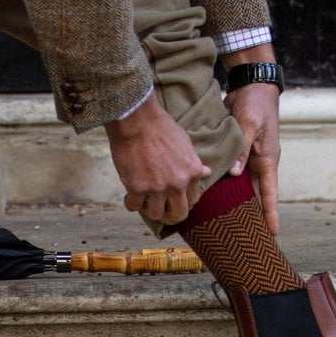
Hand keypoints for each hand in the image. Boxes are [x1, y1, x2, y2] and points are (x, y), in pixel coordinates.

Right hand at [105, 95, 210, 224]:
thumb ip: (194, 162)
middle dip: (169, 216)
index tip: (175, 200)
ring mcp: (157, 187)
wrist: (137, 120)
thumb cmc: (161, 127)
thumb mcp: (185, 143)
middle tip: (161, 211)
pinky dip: (131, 202)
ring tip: (143, 200)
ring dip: (148, 209)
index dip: (183, 202)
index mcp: (191, 172)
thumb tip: (206, 172)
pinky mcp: (137, 188)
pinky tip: (130, 194)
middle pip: (178, 215)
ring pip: (155, 215)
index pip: (193, 200)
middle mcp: (177, 183)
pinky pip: (134, 207)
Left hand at [224, 82, 280, 234]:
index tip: (273, 234)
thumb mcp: (250, 125)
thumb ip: (242, 149)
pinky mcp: (237, 150)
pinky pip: (231, 171)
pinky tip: (212, 194)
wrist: (252, 85)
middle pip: (256, 195)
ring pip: (241, 185)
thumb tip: (235, 174)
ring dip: (235, 201)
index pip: (270, 193)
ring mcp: (248, 157)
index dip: (270, 214)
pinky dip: (224, 182)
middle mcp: (259, 162)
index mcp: (267, 159)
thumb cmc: (256, 104)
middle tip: (247, 237)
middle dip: (252, 215)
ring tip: (226, 222)